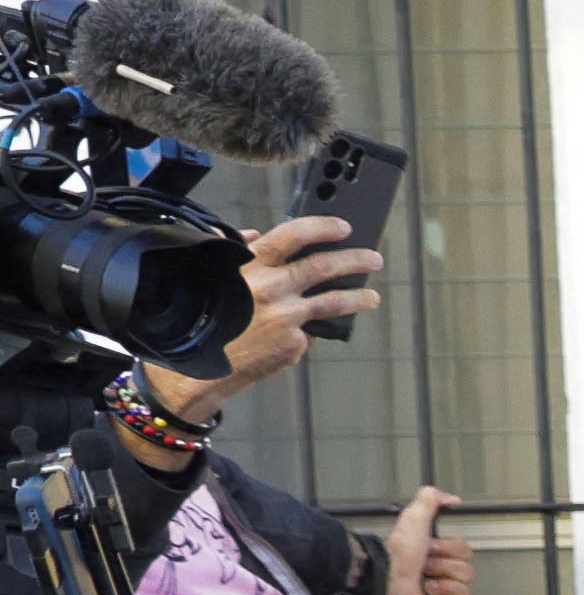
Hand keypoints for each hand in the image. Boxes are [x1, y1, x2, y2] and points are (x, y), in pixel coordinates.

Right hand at [135, 211, 372, 405]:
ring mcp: (286, 317)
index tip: (342, 226)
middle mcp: (271, 289)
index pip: (291, 236)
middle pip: (323, 267)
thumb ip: (236, 252)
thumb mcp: (212, 277)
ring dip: (358, 297)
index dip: (320, 227)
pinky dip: (312, 330)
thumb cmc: (202, 318)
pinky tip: (310, 331)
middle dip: (354, 260)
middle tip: (373, 258)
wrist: (198, 367)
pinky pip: (310, 331)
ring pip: (333, 302)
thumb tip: (255, 234)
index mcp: (250, 268)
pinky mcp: (294, 343)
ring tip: (372, 296)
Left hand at [378, 483, 474, 594]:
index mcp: (440, 554)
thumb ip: (431, 500)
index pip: (466, 553)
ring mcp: (440, 594)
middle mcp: (441, 573)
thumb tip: (453, 499)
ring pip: (464, 592)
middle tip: (425, 567)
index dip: (450, 551)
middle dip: (445, 569)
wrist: (386, 574)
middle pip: (467, 572)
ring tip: (425, 585)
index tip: (430, 548)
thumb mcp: (414, 516)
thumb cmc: (398, 549)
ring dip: (444, 586)